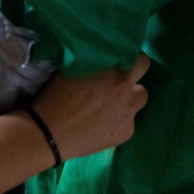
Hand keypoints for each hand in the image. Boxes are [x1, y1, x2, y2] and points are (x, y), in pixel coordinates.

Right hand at [30, 54, 149, 161]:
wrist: (49, 132)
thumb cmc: (56, 96)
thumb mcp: (76, 69)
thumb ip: (97, 64)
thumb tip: (103, 59)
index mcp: (116, 74)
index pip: (141, 60)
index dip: (132, 61)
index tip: (122, 63)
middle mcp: (127, 94)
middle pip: (144, 83)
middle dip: (134, 82)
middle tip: (118, 85)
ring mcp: (129, 116)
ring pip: (139, 103)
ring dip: (129, 101)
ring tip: (111, 105)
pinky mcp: (125, 134)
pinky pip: (128, 123)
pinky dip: (118, 122)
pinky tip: (102, 125)